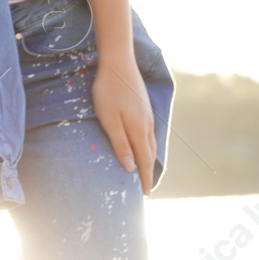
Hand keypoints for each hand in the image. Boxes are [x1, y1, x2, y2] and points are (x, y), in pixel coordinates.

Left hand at [92, 55, 155, 195]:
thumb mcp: (109, 120)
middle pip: (150, 154)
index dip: (145, 178)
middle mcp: (147, 126)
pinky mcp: (144, 108)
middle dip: (148, 172)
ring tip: (145, 170)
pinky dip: (148, 145)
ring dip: (149, 159)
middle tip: (147, 189)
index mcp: (139, 131)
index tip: (146, 195)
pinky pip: (149, 133)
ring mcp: (148, 116)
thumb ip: (120, 143)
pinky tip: (143, 145)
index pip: (144, 161)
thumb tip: (129, 168)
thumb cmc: (108, 92)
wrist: (118, 64)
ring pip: (151, 143)